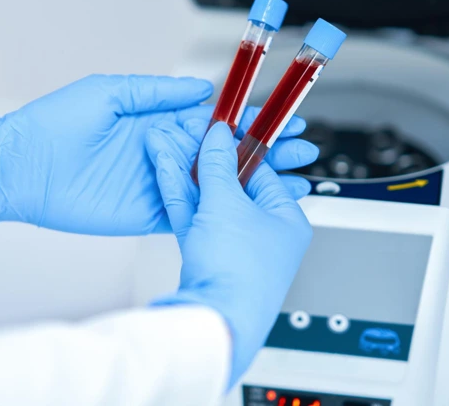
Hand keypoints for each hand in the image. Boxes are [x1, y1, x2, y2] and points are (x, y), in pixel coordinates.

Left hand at [0, 74, 317, 244]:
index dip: (249, 120)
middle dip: (265, 150)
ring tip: (292, 180)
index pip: (215, 121)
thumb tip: (201, 90)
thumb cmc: (53, 124)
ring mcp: (159, 184)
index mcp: (156, 121)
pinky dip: (223, 210)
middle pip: (225, 154)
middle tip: (301, 149)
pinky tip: (251, 208)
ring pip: (217, 183)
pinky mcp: (149, 213)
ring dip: (254, 182)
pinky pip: (193, 210)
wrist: (18, 170)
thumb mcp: (107, 93)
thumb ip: (156, 93)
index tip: (279, 117)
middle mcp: (163, 153)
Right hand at [146, 121, 312, 387]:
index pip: (262, 171)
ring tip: (166, 142)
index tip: (219, 126)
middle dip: (204, 157)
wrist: (214, 321)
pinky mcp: (205, 257)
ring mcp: (230, 247)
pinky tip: (164, 168)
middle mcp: (261, 233)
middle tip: (186, 132)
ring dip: (186, 172)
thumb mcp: (228, 205)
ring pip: (206, 200)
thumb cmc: (239, 274)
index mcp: (285, 219)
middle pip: (230, 184)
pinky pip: (192, 218)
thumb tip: (220, 136)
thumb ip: (218, 166)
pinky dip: (179, 195)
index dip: (238, 145)